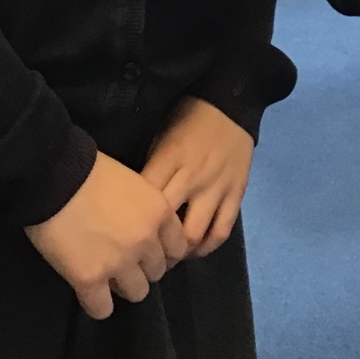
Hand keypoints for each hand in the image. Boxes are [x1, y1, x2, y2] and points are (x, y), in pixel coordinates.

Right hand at [25, 151, 186, 319]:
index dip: (162, 251)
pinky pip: (102, 309)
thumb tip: (140, 224)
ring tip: (106, 277)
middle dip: (142, 268)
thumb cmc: (90, 169)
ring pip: (137, 293)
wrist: (55, 175)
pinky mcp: (89, 279)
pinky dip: (97, 305)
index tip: (148, 251)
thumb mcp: (133, 181)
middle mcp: (146, 241)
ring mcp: (119, 262)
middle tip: (122, 261)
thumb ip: (144, 208)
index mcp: (159, 212)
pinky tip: (89, 293)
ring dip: (123, 286)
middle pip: (157, 272)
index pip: (178, 248)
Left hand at [143, 97, 254, 258]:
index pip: (145, 201)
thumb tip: (133, 200)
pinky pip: (222, 229)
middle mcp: (192, 178)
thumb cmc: (188, 117)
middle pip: (167, 226)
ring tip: (169, 255)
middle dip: (153, 246)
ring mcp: (216, 188)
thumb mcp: (160, 134)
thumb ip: (152, 168)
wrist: (231, 103)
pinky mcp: (236, 194)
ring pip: (195, 234)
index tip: (123, 235)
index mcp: (169, 159)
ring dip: (179, 252)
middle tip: (143, 255)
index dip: (132, 224)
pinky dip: (208, 246)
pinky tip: (196, 249)